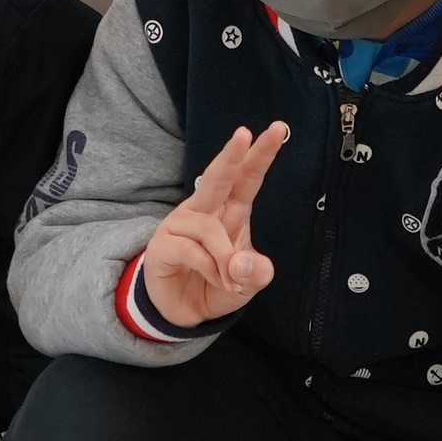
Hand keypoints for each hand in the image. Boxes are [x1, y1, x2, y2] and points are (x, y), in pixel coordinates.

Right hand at [140, 119, 288, 328]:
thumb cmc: (217, 285)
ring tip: (230, 279)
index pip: (247, 177)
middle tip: (244, 133)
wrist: (180, 311)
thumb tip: (241, 265)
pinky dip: (209, 269)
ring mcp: (180, 225)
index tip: (278, 129)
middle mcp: (205, 210)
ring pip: (208, 227)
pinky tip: (214, 280)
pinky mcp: (163, 244)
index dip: (260, 154)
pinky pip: (191, 250)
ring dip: (225, 258)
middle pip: (218, 177)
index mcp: (231, 211)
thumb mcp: (248, 284)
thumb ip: (255, 274)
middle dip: (231, 155)